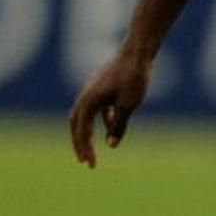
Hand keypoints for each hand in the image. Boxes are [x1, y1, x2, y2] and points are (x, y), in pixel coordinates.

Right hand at [69, 51, 152, 166]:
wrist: (138, 51)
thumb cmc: (133, 77)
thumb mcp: (128, 105)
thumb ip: (118, 125)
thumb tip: (112, 145)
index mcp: (87, 102)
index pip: (82, 132)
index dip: (86, 149)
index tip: (91, 164)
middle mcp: (85, 96)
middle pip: (76, 125)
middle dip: (80, 144)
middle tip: (85, 161)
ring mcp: (92, 89)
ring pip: (84, 115)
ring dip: (87, 132)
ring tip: (92, 147)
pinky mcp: (101, 85)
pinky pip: (96, 106)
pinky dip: (100, 117)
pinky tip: (111, 122)